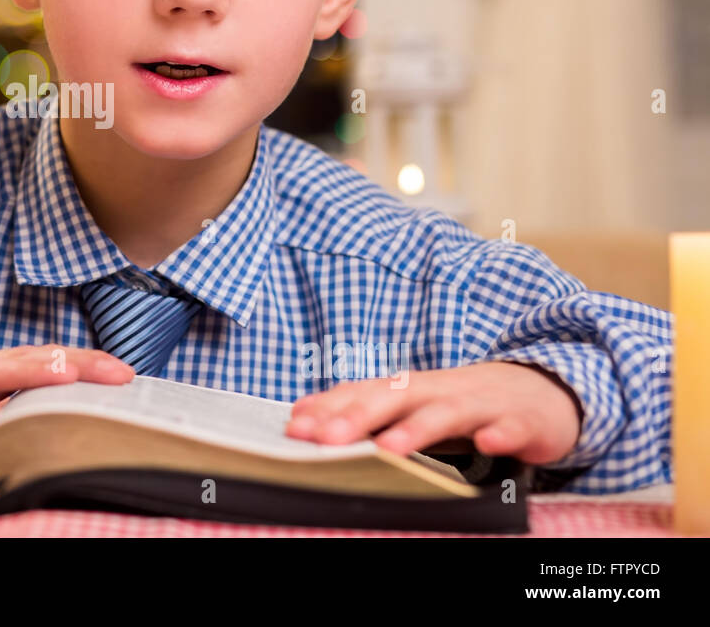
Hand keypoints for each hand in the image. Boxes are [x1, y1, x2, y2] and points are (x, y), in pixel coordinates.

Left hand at [284, 361, 583, 464]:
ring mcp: (481, 403)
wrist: (541, 389)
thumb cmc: (466, 401)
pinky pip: (510, 427)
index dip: (329, 408)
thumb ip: (367, 409)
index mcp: (410, 388)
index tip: (295, 426)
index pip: (363, 392)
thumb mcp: (414, 403)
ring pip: (447, 413)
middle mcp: (440, 390)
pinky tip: (486, 445)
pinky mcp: (521, 420)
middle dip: (358, 416)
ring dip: (418, 429)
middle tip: (326, 438)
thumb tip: (306, 418)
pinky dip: (499, 434)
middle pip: (395, 398)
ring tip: (390, 447)